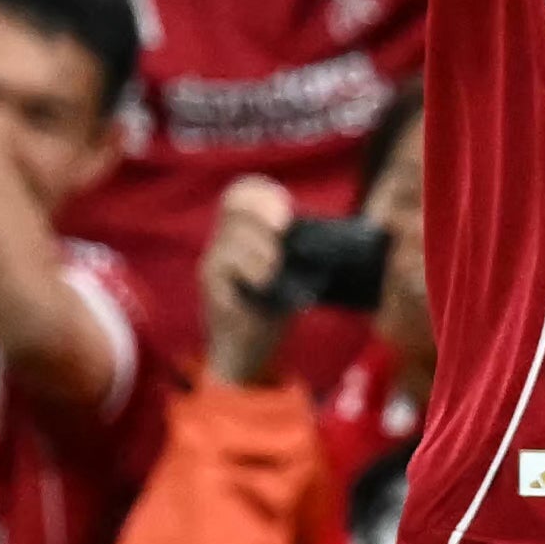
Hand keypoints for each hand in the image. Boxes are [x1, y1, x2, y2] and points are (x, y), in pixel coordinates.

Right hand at [199, 173, 297, 388]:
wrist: (247, 350)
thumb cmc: (272, 308)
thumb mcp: (291, 270)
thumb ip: (299, 247)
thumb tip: (334, 234)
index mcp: (243, 232)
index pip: (241, 192)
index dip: (263, 192)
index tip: (288, 207)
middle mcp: (223, 241)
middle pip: (233, 203)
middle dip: (264, 210)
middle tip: (285, 228)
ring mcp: (213, 262)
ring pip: (231, 236)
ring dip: (262, 247)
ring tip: (276, 267)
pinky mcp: (210, 284)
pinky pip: (225, 263)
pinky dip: (251, 269)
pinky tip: (265, 283)